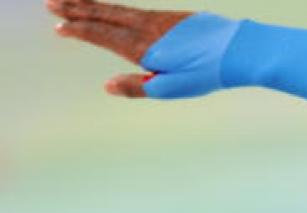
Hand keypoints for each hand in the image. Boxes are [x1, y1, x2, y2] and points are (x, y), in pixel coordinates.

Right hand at [46, 0, 190, 96]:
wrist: (235, 49)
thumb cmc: (204, 73)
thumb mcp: (169, 89)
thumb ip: (137, 87)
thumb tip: (107, 86)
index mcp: (142, 48)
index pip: (102, 36)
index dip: (79, 31)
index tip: (58, 27)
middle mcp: (146, 29)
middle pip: (104, 16)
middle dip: (76, 9)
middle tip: (51, 4)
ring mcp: (158, 20)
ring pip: (117, 10)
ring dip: (92, 6)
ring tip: (73, 2)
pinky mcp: (170, 18)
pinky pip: (133, 10)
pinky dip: (115, 9)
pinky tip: (110, 11)